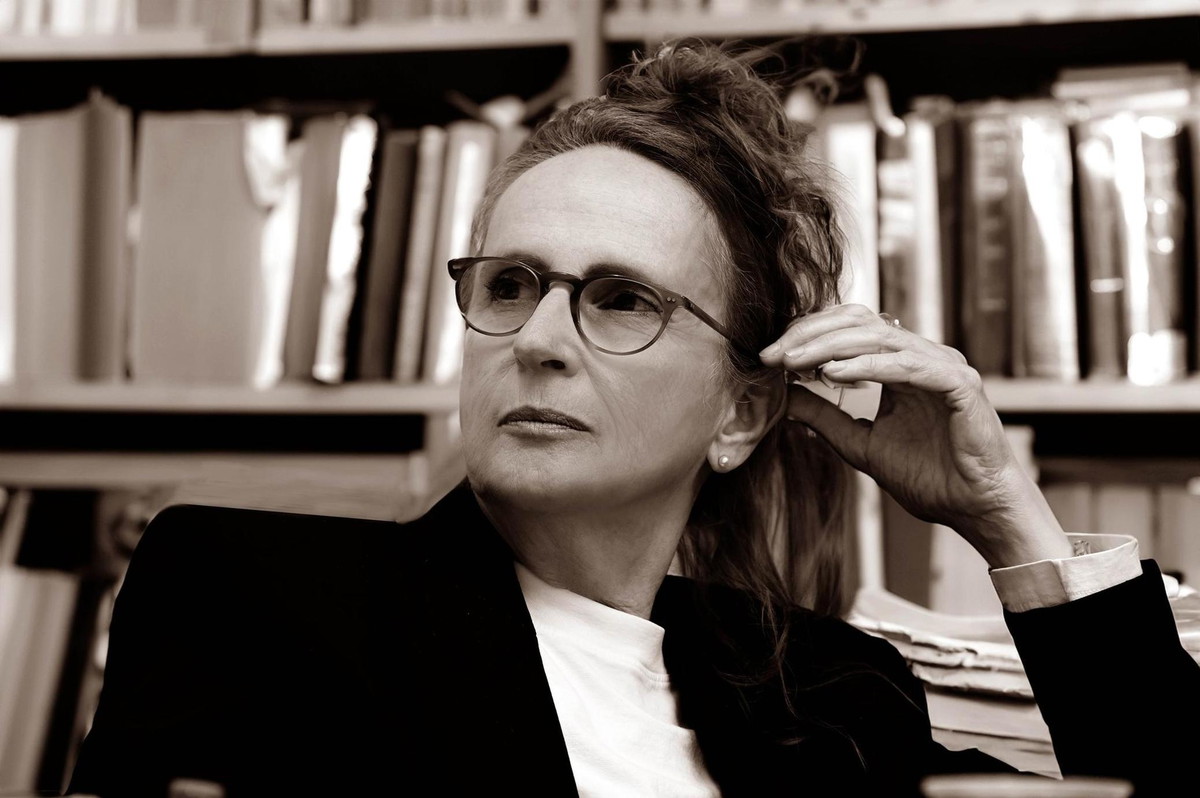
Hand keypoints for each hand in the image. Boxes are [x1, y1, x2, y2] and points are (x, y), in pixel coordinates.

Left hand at [759, 304, 1071, 568]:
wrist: (975, 510)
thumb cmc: (930, 479)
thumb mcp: (860, 446)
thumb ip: (825, 419)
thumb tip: (784, 398)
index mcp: (900, 366)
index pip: (848, 330)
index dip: (807, 336)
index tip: (769, 357)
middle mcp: (922, 357)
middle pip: (859, 322)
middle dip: (810, 335)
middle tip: (772, 355)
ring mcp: (943, 366)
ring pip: (880, 336)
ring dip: (830, 346)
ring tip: (794, 361)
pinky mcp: (960, 384)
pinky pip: (909, 365)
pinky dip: (869, 365)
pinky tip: (834, 373)